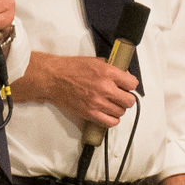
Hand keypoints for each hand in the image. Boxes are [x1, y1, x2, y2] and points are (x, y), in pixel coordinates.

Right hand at [17, 52, 138, 127]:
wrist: (52, 78)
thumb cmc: (70, 68)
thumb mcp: (95, 61)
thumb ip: (111, 68)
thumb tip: (124, 75)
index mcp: (107, 72)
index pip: (133, 84)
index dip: (131, 85)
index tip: (127, 86)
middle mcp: (104, 88)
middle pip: (129, 101)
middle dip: (126, 98)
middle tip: (120, 96)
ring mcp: (97, 102)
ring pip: (121, 112)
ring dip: (118, 108)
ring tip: (111, 104)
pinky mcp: (89, 113)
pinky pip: (110, 122)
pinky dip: (112, 119)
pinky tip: (108, 113)